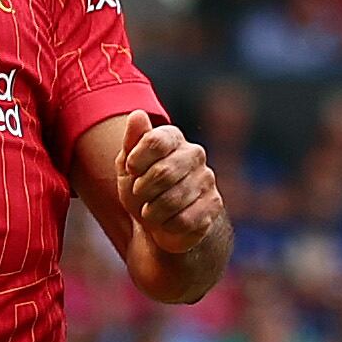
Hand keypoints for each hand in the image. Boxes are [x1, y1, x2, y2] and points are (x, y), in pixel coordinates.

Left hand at [118, 120, 223, 258]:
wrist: (161, 224)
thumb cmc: (143, 190)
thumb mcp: (129, 166)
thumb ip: (132, 141)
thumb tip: (137, 115)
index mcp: (173, 138)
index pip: (155, 140)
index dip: (136, 160)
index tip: (131, 169)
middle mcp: (195, 154)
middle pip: (162, 172)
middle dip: (142, 190)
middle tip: (140, 195)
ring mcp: (206, 180)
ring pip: (171, 200)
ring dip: (152, 212)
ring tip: (152, 210)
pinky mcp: (213, 205)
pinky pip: (184, 220)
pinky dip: (167, 225)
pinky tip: (168, 222)